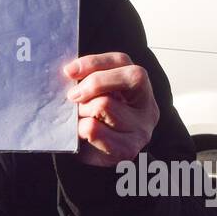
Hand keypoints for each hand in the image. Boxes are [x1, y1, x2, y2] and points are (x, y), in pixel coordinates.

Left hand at [62, 52, 159, 167]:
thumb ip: (88, 79)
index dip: (94, 62)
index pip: (122, 61)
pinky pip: (95, 130)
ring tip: (80, 118)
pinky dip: (81, 129)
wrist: (96, 154)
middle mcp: (147, 106)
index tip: (69, 71)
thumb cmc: (95, 118)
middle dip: (91, 86)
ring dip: (83, 110)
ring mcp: (141, 129)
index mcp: (139, 86)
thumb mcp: (96, 93)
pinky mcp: (128, 149)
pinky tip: (82, 133)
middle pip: (124, 78)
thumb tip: (70, 71)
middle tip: (73, 97)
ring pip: (104, 104)